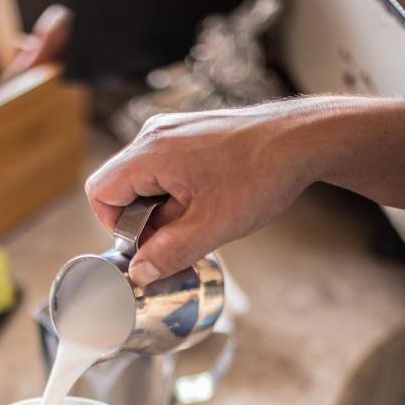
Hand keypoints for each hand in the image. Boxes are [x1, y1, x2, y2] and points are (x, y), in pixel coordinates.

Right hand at [86, 98, 332, 285]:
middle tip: (180, 234)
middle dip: (144, 220)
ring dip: (164, 208)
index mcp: (151, 153)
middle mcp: (155, 135)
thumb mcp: (213, 227)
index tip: (145, 243)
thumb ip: (169, 252)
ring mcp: (173, 131)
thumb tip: (139, 273)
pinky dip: (178, 192)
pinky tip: (210, 201)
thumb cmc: (262, 173)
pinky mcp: (190, 134)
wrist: (304, 139)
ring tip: (202, 216)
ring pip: (145, 180)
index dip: (115, 226)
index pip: (100, 192)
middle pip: (121, 187)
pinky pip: (166, 169)